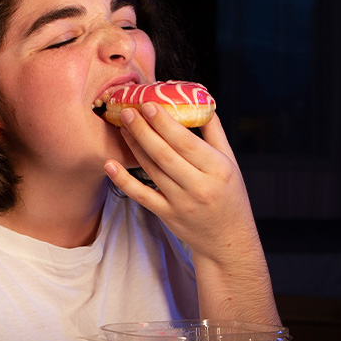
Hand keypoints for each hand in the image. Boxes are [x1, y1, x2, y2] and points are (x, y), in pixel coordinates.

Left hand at [104, 104, 276, 323]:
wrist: (227, 239)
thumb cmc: (230, 196)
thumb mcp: (230, 162)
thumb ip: (214, 133)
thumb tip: (200, 101)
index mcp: (218, 169)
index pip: (186, 142)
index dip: (164, 123)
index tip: (148, 104)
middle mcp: (199, 186)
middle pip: (164, 154)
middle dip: (143, 130)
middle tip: (127, 111)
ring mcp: (181, 203)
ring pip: (152, 170)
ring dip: (134, 147)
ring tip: (122, 127)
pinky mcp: (166, 215)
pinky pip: (141, 195)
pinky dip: (123, 180)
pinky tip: (110, 164)